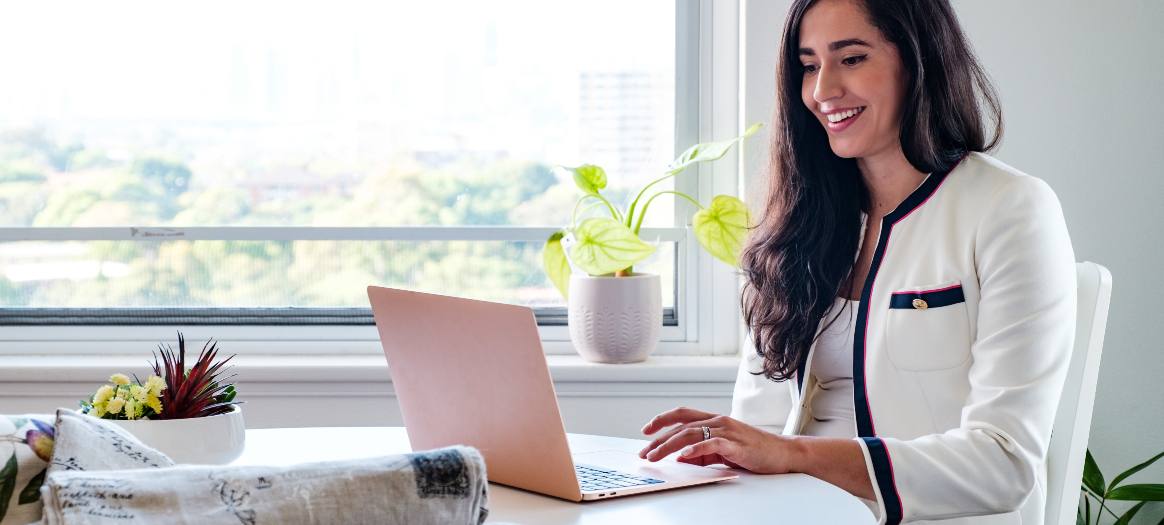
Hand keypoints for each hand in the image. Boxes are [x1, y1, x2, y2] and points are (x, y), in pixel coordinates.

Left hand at [637, 407, 796, 473]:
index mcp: (714, 420)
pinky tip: (684, 454)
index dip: (662, 419)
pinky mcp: (735, 443)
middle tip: (644, 452)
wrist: (783, 453)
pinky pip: (712, 443)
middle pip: (681, 425)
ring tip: (655, 455)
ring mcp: (727, 430)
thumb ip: (703, 452)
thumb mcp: (723, 450)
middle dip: (659, 439)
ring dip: (669, 445)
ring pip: (691, 433)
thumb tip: (681, 457)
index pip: (682, 414)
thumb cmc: (754, 451)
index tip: (646, 430)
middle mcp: (718, 421)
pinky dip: (696, 448)